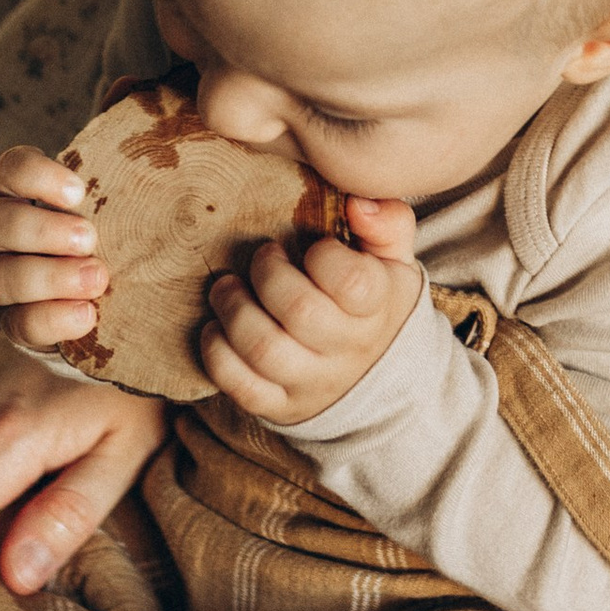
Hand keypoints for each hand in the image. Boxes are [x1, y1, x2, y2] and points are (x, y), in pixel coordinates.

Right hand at [0, 144, 107, 352]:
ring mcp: (1, 278)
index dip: (36, 177)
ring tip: (98, 280)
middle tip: (90, 238)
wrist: (106, 291)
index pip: (10, 170)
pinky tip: (87, 317)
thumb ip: (117, 137)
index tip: (79, 191)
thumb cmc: (107, 223)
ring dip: (49, 278)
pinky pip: (20, 323)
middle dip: (42, 231)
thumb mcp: (115, 183)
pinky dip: (52, 320)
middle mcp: (1, 232)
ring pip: (0, 277)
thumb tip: (128, 83)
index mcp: (22, 191)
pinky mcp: (14, 321)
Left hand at [200, 201, 420, 426]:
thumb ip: (387, 222)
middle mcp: (348, 350)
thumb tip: (356, 204)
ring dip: (233, 310)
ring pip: (264, 350)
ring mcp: (313, 383)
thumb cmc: (376, 301)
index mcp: (377, 308)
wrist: (378, 374)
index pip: (351, 282)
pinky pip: (242, 388)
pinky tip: (216, 328)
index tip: (313, 248)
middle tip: (262, 257)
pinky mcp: (281, 406)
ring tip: (226, 288)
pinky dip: (218, 355)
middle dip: (267, 275)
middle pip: (299, 311)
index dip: (323, 256)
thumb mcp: (393, 260)